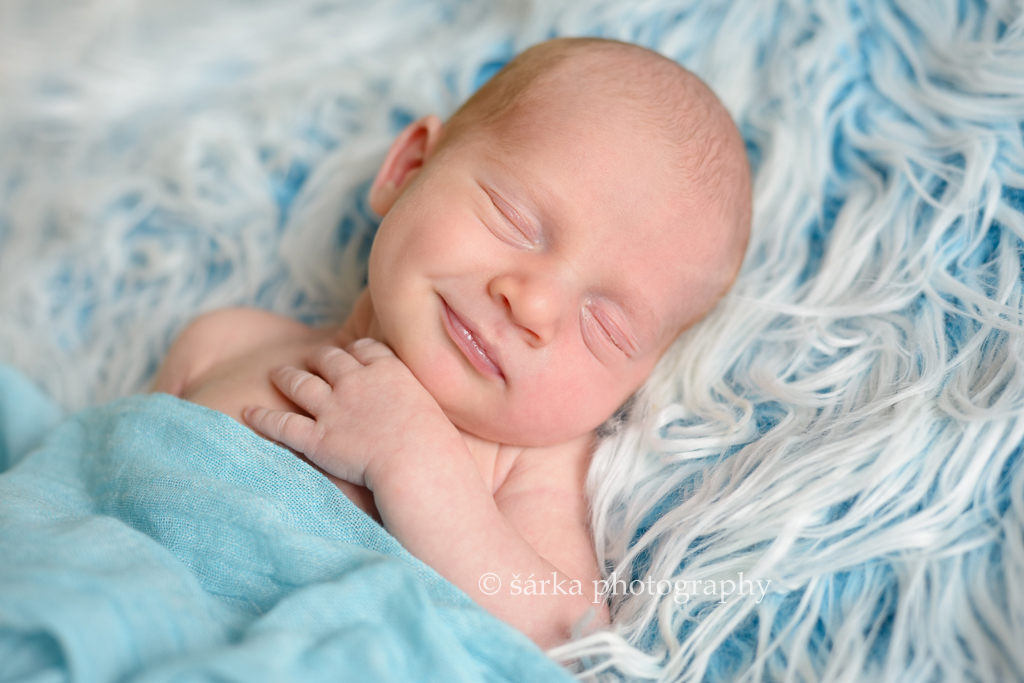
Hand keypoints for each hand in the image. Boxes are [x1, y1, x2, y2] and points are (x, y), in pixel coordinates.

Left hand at [243, 338, 454, 488]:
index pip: (365, 350)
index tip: (350, 353)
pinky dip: (263, 418)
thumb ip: (418, 402)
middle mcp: (356, 382)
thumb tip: (420, 411)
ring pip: (301, 384)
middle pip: (330, 359)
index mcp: (388, 370)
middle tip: (312, 358)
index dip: (354, 351)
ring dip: (287, 377)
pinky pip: (282, 424)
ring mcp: (333, 408)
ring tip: (277, 374)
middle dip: (319, 357)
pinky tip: (249, 413)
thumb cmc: (437, 445)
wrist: (417, 463)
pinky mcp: (316, 438)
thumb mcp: (435, 410)